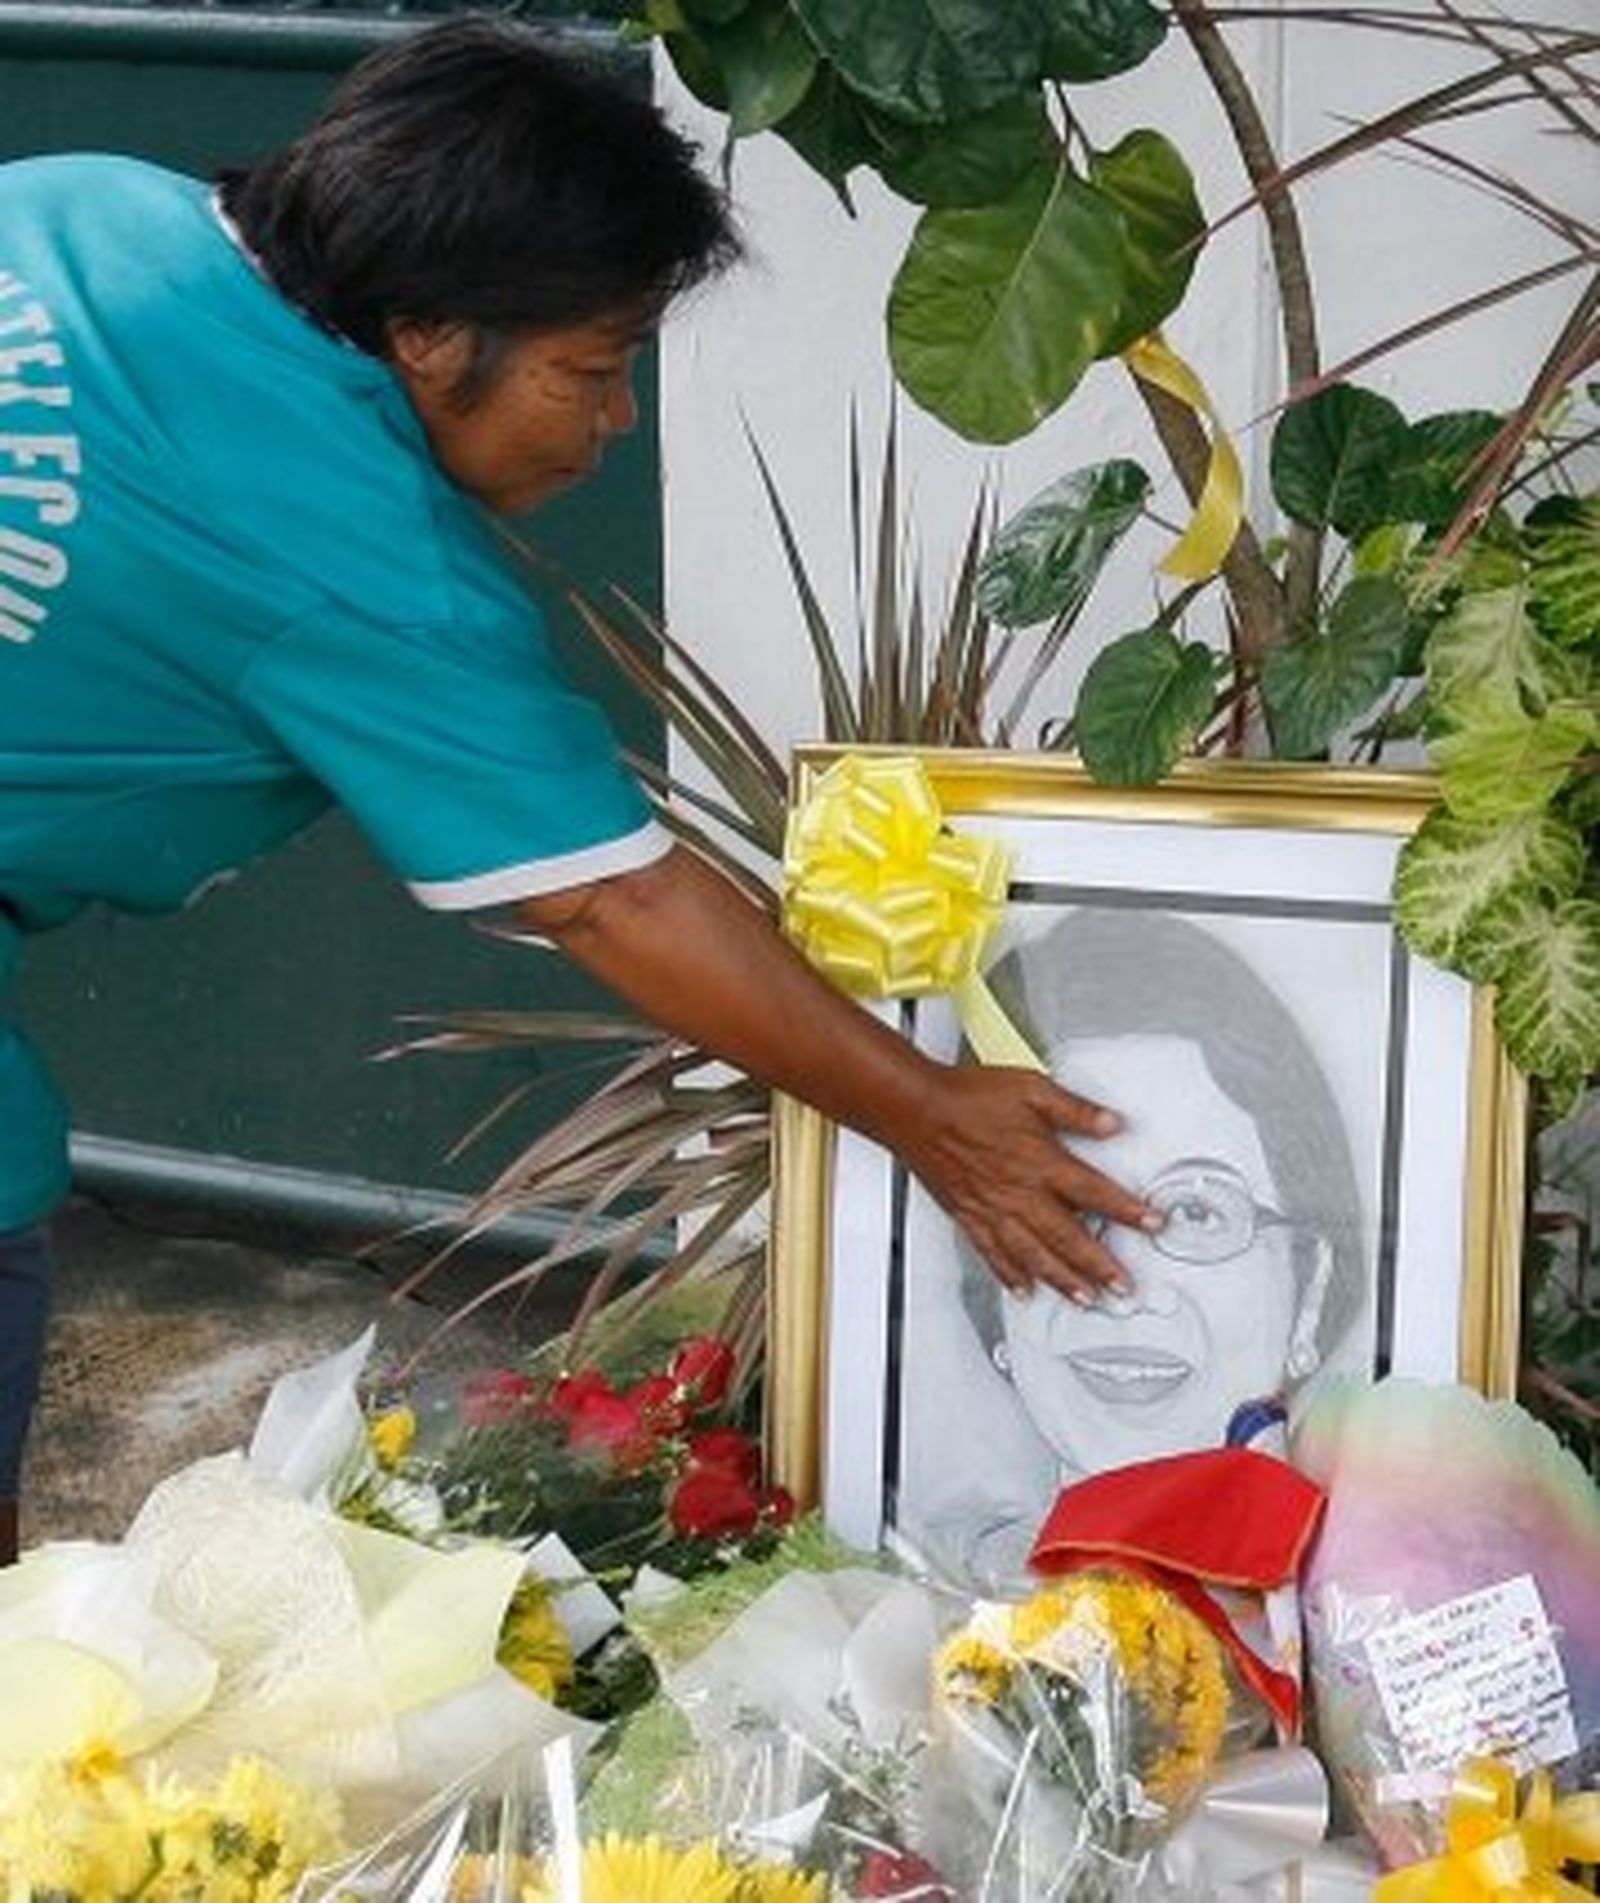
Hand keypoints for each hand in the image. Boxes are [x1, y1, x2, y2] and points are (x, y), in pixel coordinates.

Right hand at [892, 1062, 1156, 1302]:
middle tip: (1124, 1287)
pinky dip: (1010, 1276)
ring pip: (1034, 1255)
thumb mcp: (1031, 1088)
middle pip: (1069, 1237)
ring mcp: (993, 1209)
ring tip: (1086, 1300)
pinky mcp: (969, 1216)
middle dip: (1101, 1266)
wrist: (915, 1109)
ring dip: (1063, 1281)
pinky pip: (993, 1254)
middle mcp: (1019, 1193)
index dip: (1129, 1211)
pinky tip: (1023, 1289)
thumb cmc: (968, 1097)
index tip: (1154, 1225)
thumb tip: (1113, 1123)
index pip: (1095, 1192)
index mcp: (1041, 1161)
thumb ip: (1076, 1109)